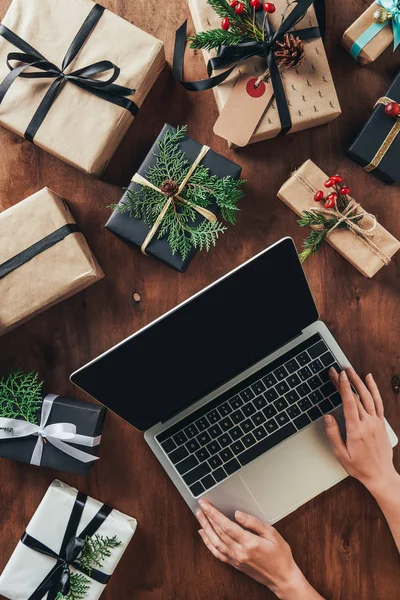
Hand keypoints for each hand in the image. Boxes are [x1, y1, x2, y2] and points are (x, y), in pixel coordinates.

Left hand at [196, 500, 323, 599]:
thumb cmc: (280, 555)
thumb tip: (237, 514)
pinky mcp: (235, 564)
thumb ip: (253, 523)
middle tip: (200, 506)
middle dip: (207, 518)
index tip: (205, 504)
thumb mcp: (272, 534)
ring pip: (215, 543)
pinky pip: (217, 553)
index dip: (213, 513)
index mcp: (249, 543)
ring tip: (199, 517)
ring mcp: (236, 559)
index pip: (226, 525)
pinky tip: (204, 535)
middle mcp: (239, 552)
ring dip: (205, 529)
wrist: (282, 578)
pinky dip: (208, 543)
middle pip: (218, 533)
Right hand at [324, 367, 396, 495]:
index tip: (339, 375)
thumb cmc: (359, 467)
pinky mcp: (381, 423)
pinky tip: (369, 380)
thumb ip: (333, 434)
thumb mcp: (341, 454)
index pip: (349, 403)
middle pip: (356, 397)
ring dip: (359, 381)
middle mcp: (367, 423)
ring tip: (351, 370)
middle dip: (346, 381)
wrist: (380, 475)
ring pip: (368, 396)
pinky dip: (374, 389)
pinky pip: (378, 402)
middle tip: (336, 370)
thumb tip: (328, 417)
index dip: (344, 387)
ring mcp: (376, 422)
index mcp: (356, 430)